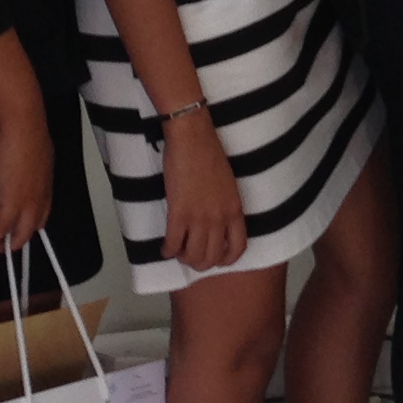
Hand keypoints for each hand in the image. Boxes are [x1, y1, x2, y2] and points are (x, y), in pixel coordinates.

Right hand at [0, 112, 56, 253]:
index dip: (29, 220)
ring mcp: (29, 201)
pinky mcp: (12, 201)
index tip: (15, 220)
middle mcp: (41, 196)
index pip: (43, 212)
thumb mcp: (34, 156)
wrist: (23, 127)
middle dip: (18, 238)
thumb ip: (29, 169)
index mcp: (47, 185)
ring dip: (5, 240)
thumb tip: (16, 175)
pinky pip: (2, 226)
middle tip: (4, 243)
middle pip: (33, 227)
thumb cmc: (27, 134)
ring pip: (20, 232)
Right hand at [160, 107, 249, 271]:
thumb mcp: (229, 185)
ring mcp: (199, 218)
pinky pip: (172, 243)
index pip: (238, 247)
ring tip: (177, 252)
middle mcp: (219, 219)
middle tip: (191, 257)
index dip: (227, 260)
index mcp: (235, 210)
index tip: (218, 261)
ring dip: (183, 258)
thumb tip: (217, 222)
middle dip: (200, 262)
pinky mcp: (178, 213)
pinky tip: (164, 249)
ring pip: (192, 255)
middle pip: (212, 256)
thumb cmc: (210, 155)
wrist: (193, 140)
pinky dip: (167, 250)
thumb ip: (226, 206)